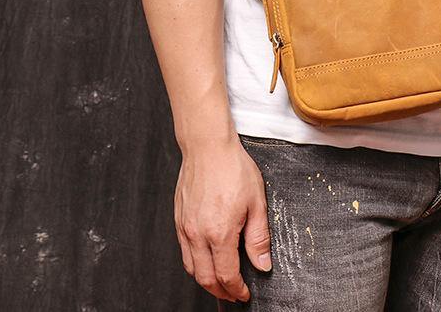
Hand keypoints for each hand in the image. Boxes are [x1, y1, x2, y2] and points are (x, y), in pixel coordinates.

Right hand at [174, 137, 271, 301]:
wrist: (208, 147)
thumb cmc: (233, 168)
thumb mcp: (256, 202)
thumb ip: (258, 237)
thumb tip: (262, 264)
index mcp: (219, 233)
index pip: (226, 275)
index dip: (236, 289)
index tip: (244, 293)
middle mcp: (197, 234)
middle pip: (205, 278)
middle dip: (220, 291)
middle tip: (233, 293)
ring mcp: (184, 227)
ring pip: (191, 268)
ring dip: (205, 280)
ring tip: (220, 281)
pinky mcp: (178, 219)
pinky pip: (183, 251)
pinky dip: (194, 263)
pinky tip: (206, 259)